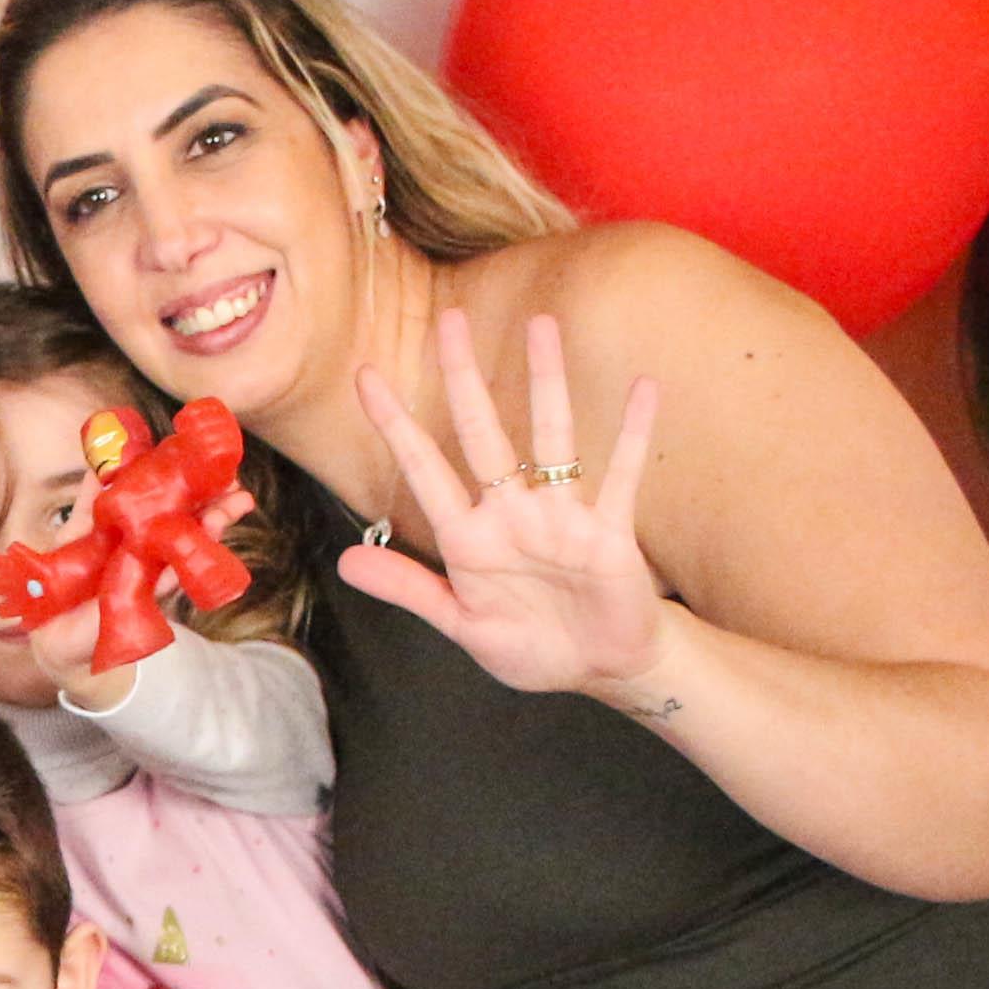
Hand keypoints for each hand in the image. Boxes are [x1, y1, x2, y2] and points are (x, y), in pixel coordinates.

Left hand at [330, 311, 670, 700]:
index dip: (395, 426)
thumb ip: (411, 591)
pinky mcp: (608, 532)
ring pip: (551, 437)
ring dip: (547, 383)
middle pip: (482, 433)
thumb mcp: (464, 626)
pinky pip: (620, 476)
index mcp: (468, 538)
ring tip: (543, 326)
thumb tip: (343, 564)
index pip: (423, 469)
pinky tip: (644, 389)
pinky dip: (633, 435)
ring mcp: (561, 517)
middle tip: (449, 319)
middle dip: (464, 379)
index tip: (365, 377)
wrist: (600, 669)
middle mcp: (511, 514)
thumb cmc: (532, 646)